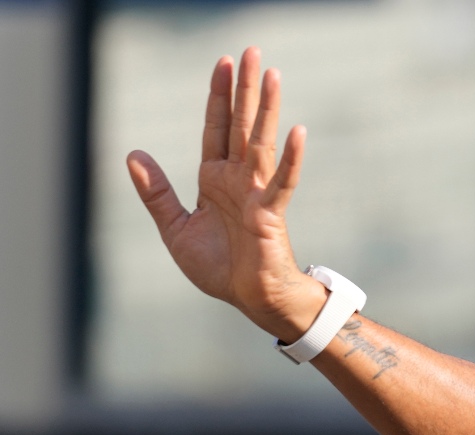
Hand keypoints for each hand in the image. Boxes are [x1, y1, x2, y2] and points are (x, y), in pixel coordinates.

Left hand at [127, 47, 321, 339]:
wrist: (250, 299)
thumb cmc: (220, 267)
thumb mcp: (176, 229)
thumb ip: (156, 193)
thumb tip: (132, 154)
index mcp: (214, 179)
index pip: (216, 128)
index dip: (218, 96)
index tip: (223, 62)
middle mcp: (237, 179)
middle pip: (240, 124)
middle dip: (244, 88)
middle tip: (251, 51)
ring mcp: (256, 193)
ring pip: (260, 142)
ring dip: (266, 109)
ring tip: (272, 75)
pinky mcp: (270, 214)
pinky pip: (283, 182)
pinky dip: (291, 159)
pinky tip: (298, 132)